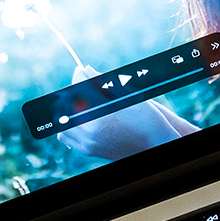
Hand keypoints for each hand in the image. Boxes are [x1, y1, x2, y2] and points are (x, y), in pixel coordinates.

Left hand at [56, 63, 194, 159]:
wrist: (156, 144)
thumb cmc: (147, 118)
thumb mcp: (127, 96)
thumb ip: (103, 83)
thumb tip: (85, 69)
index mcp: (102, 114)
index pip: (80, 89)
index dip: (79, 76)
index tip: (80, 70)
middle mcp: (92, 131)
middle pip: (68, 105)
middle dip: (72, 92)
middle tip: (79, 84)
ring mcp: (89, 143)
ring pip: (63, 122)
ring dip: (67, 110)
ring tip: (79, 102)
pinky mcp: (89, 151)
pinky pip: (67, 137)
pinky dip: (68, 126)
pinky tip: (79, 117)